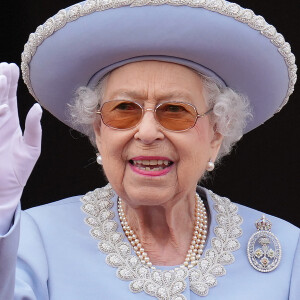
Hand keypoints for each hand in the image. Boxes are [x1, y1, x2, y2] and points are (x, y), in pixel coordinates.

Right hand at [0, 63, 41, 231]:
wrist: (6, 190)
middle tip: (5, 67)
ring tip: (1, 78)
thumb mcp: (31, 148)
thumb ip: (34, 128)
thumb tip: (36, 108)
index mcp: (9, 124)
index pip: (8, 99)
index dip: (9, 84)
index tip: (11, 68)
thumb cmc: (18, 170)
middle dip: (1, 83)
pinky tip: (4, 107)